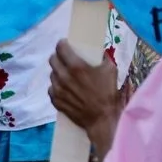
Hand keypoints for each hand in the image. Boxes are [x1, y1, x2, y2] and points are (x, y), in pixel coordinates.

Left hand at [49, 40, 120, 157]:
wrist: (101, 118)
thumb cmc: (107, 92)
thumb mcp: (110, 69)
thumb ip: (104, 57)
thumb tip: (100, 51)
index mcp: (76, 66)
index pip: (60, 49)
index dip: (62, 44)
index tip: (65, 43)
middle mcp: (64, 77)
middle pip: (52, 61)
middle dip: (58, 56)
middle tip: (65, 58)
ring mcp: (58, 91)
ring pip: (51, 75)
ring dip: (57, 72)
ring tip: (65, 74)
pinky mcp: (57, 102)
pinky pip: (51, 90)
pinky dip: (56, 86)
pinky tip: (63, 87)